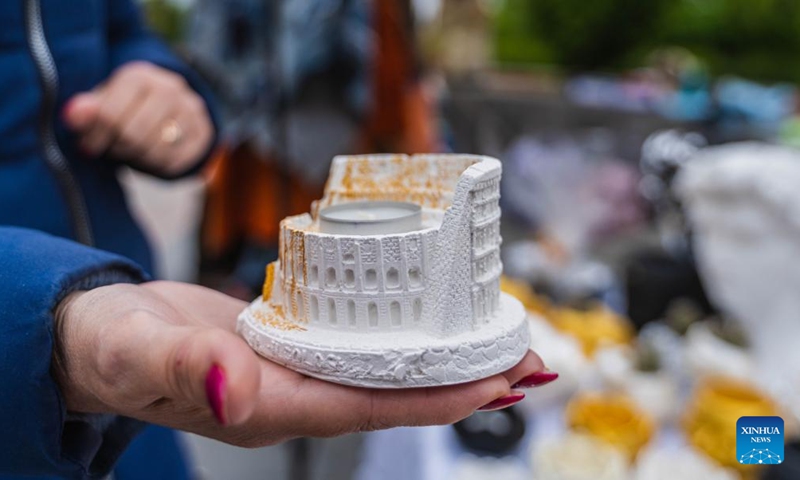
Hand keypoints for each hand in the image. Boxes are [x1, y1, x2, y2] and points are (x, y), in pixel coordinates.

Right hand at [53, 281, 549, 446]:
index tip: (502, 382)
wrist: (98, 336)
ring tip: (497, 336)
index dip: (442, 396)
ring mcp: (296, 370)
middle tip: (530, 356)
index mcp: (272, 406)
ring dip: (444, 354)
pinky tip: (426, 314)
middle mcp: (295, 394)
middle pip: (397, 391)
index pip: (374, 406)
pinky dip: (402, 329)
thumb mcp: (139, 350)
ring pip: (386, 366)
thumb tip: (236, 385)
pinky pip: (359, 340)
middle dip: (465, 378)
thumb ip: (187, 365)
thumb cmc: (114, 347)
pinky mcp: (290, 342)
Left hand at [62, 62, 213, 176]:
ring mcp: (191, 109)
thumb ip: (86, 111)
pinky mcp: (204, 131)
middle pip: (134, 135)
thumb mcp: (102, 103)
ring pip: (157, 150)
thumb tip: (72, 115)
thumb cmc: (125, 106)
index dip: (95, 138)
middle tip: (113, 148)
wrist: (168, 104)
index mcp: (138, 76)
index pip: (110, 117)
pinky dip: (159, 165)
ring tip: (132, 151)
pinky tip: (151, 156)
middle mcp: (170, 88)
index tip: (89, 145)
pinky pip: (177, 161)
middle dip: (119, 148)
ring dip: (138, 158)